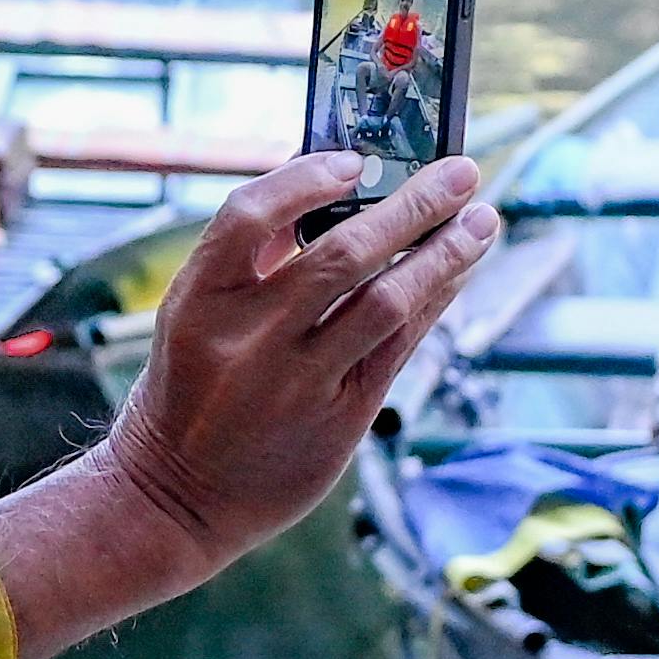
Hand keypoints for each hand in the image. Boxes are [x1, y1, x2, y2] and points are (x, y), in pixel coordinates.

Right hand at [0, 149, 496, 658]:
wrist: (176, 497)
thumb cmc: (191, 388)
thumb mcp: (193, 315)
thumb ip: (252, 257)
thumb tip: (328, 184)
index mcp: (198, 301)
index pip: (248, 216)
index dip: (304, 179)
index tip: (355, 161)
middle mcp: (247, 341)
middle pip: (341, 254)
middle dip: (412, 205)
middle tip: (461, 171)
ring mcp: (296, 384)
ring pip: (386, 303)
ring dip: (444, 255)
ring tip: (481, 220)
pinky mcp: (338, 421)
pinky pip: (399, 349)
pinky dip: (433, 303)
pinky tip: (457, 274)